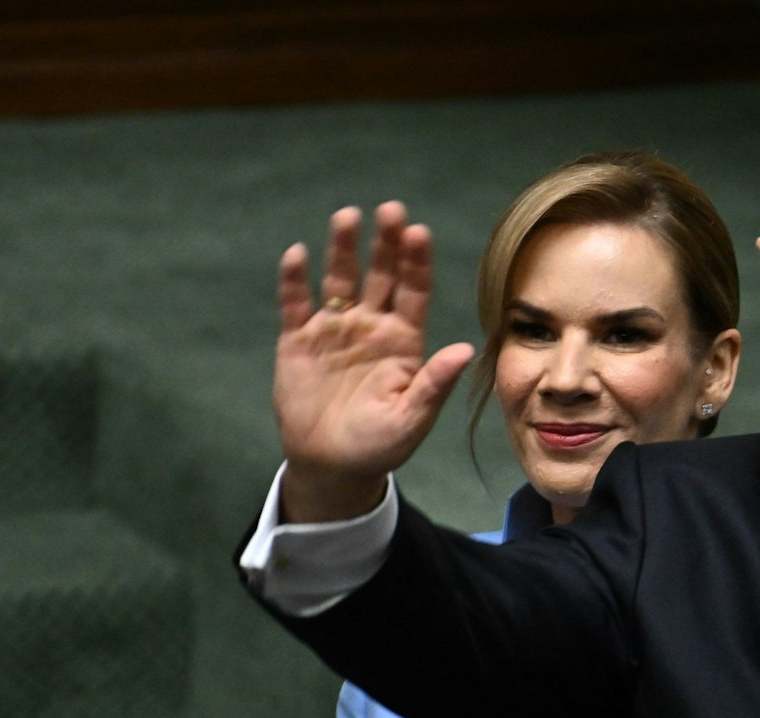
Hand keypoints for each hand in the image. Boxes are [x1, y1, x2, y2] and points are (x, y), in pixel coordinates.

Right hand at [274, 201, 477, 521]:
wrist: (332, 465)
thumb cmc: (380, 445)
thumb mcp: (412, 418)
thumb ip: (435, 383)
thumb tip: (465, 350)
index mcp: (403, 340)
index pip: (413, 291)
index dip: (416, 261)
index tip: (418, 232)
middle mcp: (371, 326)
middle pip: (380, 274)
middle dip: (385, 242)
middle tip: (390, 209)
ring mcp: (334, 329)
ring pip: (338, 279)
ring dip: (343, 249)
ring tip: (348, 217)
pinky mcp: (298, 340)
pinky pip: (295, 303)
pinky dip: (294, 279)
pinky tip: (297, 255)